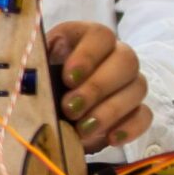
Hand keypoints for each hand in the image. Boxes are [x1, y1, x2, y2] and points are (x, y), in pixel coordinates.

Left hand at [46, 22, 151, 153]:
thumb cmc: (44, 81)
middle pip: (126, 61)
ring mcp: (129, 82)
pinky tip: (110, 138)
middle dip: (97, 87)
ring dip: (109, 111)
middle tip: (70, 108)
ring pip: (137, 88)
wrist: (54, 108)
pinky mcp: (136, 108)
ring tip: (82, 129)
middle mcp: (115, 55)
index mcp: (87, 37)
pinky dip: (130, 128)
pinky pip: (144, 115)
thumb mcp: (36, 69)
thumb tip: (29, 74)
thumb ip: (36, 67)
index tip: (68, 78)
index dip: (88, 56)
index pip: (100, 36)